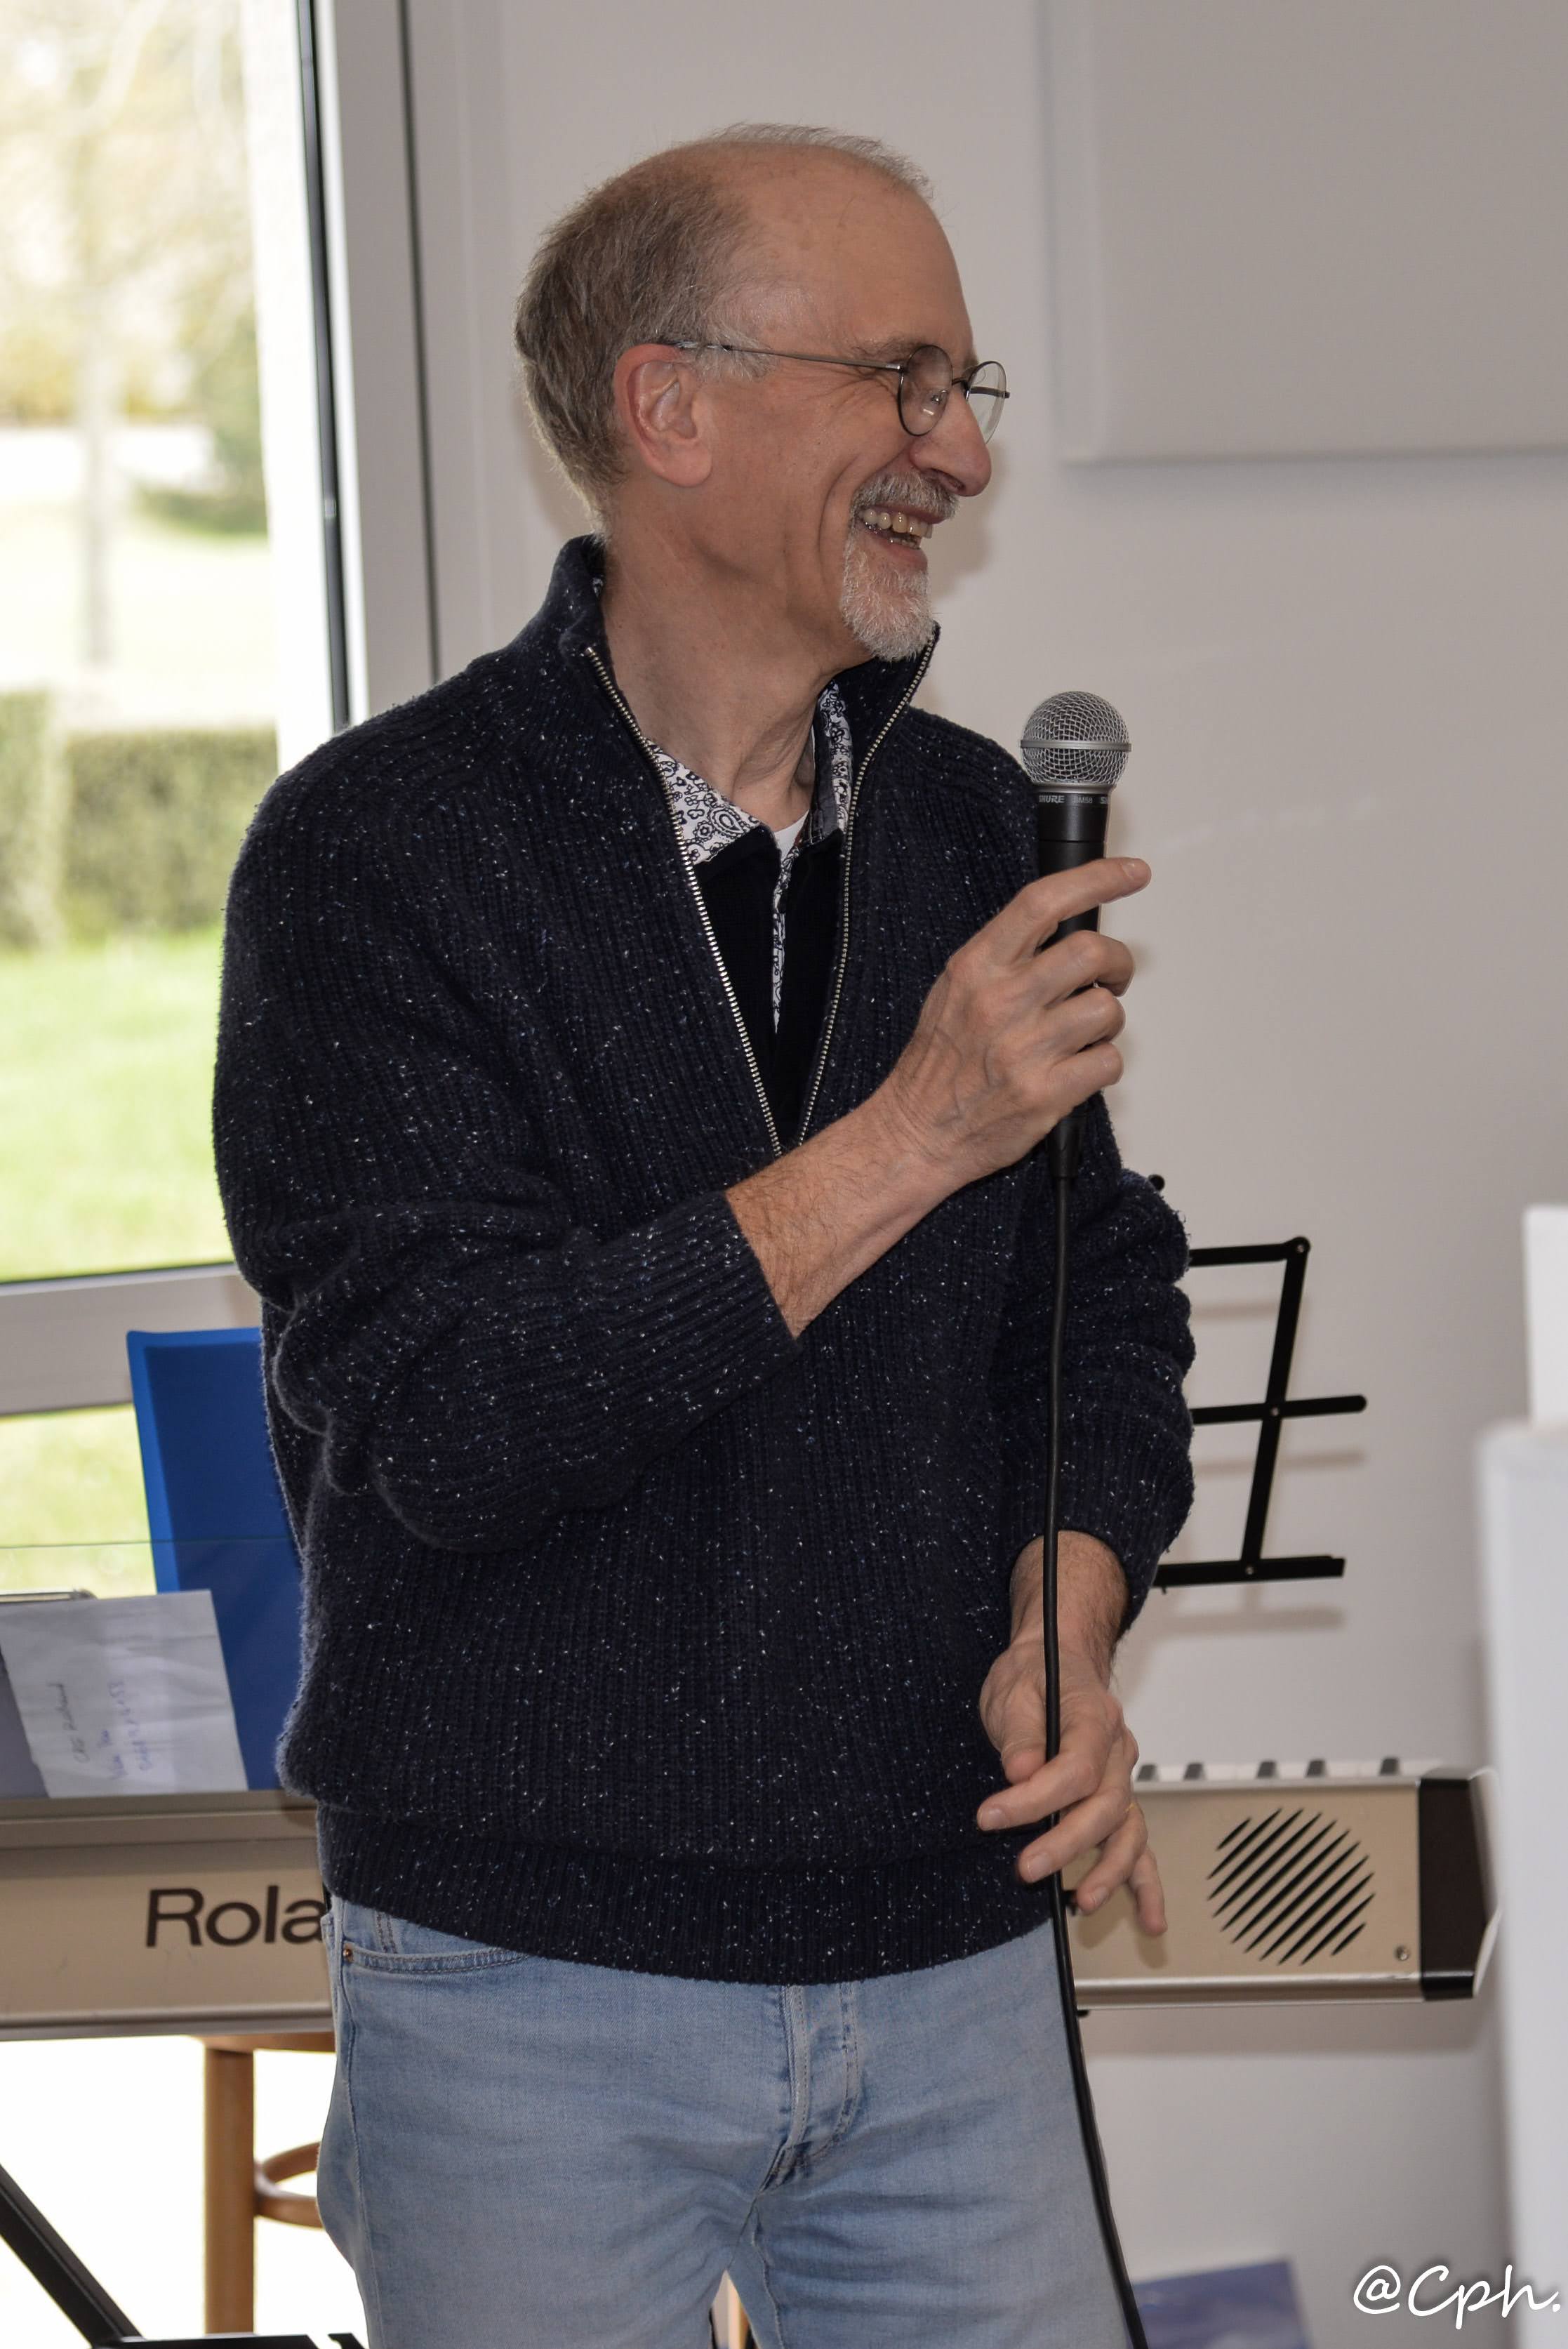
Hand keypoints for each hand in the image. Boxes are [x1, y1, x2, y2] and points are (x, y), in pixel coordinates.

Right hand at [872, 857, 1147, 1189]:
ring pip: (1108, 1010)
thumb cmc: (938, 1065)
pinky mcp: (1045, 1093)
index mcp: (977, 967)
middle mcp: (1000, 1002)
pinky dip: (1103, 1064)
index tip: (1132, 873)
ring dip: (1107, 1020)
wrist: (917, 1132)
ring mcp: (1025, 1049)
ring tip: (1082, 1033)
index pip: (1044, 902)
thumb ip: (1005, 958)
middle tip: (1112, 978)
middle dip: (1118, 963)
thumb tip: (1064, 933)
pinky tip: (1077, 1068)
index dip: (1098, 879)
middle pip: (1092, 952)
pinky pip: (1108, 1062)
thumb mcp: (955, 990)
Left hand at [975, 1618, 1165, 1936]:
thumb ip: (1019, 1731)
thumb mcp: (1013, 1688)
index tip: (991, 1815)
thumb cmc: (1035, 1674)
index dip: (1034, 1799)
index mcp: (1093, 1716)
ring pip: (1127, 1831)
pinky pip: (1138, 1844)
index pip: (1074, 1768)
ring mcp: (1121, 1777)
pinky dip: (1145, 1883)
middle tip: (1025, 1868)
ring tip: (1083, 1903)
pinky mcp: (1117, 1799)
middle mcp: (1117, 1751)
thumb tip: (1021, 1769)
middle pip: (1102, 1806)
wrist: (1059, 1662)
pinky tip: (1150, 1919)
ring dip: (1110, 1871)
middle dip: (1065, 1844)